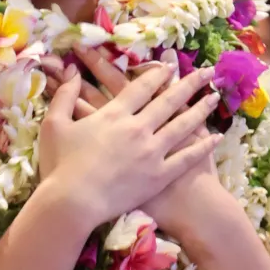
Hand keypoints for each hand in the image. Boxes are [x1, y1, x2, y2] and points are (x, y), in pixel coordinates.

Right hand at [38, 58, 220, 229]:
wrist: (72, 204)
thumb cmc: (59, 165)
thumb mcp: (54, 125)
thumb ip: (64, 96)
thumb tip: (69, 70)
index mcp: (114, 114)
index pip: (142, 87)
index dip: (158, 75)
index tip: (172, 66)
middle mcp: (138, 128)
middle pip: (169, 100)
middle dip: (189, 84)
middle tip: (206, 72)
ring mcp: (152, 152)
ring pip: (182, 125)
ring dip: (200, 109)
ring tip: (215, 97)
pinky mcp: (159, 176)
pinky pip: (186, 158)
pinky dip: (202, 146)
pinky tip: (215, 137)